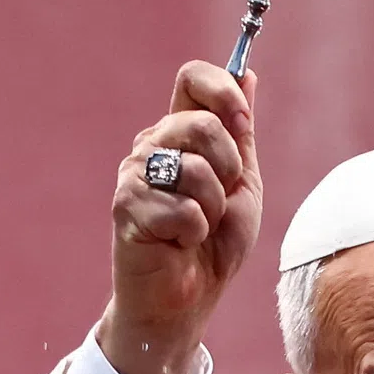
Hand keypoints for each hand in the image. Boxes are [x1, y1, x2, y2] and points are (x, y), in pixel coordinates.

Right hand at [98, 61, 262, 373]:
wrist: (191, 300)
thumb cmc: (215, 246)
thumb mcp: (243, 184)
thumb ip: (241, 133)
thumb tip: (247, 73)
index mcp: (180, 133)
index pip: (193, 77)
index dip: (222, 92)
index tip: (242, 124)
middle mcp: (152, 145)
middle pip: (200, 123)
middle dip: (228, 170)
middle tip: (218, 203)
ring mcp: (134, 174)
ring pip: (195, 169)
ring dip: (213, 209)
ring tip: (197, 229)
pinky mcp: (126, 207)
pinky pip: (183, 209)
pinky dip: (194, 233)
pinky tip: (179, 244)